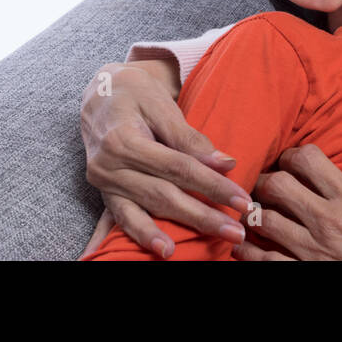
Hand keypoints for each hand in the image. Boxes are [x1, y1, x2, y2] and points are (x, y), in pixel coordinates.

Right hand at [79, 60, 252, 257]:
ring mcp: (103, 182)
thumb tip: (225, 164)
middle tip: (237, 230)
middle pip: (165, 195)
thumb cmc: (134, 92)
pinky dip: (144, 235)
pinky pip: (123, 218)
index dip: (212, 185)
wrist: (99, 92)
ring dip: (182, 228)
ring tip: (213, 241)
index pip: (178, 168)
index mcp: (124, 140)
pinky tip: (164, 249)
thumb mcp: (161, 104)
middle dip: (204, 215)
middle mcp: (109, 166)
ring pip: (149, 209)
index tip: (241, 199)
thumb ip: (190, 137)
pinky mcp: (104, 192)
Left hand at [233, 119, 341, 260]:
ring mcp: (312, 252)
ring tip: (255, 210)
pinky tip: (245, 245)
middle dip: (267, 179)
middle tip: (268, 182)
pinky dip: (248, 251)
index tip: (292, 159)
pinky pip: (264, 260)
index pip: (307, 161)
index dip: (293, 154)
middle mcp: (327, 223)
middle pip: (276, 186)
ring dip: (255, 212)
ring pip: (264, 221)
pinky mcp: (305, 274)